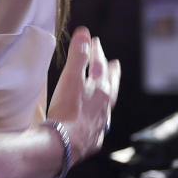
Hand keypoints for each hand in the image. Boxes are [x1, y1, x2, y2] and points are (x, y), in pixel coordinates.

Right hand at [47, 26, 120, 164]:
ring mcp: (99, 124)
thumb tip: (84, 33)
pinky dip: (98, 119)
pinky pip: (98, 125)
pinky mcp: (91, 139)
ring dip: (107, 96)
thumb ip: (78, 56)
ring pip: (107, 106)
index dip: (96, 52)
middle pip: (110, 86)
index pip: (100, 66)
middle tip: (115, 64)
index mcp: (100, 91)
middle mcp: (103, 107)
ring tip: (107, 92)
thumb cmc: (66, 110)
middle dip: (111, 73)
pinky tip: (96, 122)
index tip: (95, 41)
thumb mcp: (70, 78)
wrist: (63, 144)